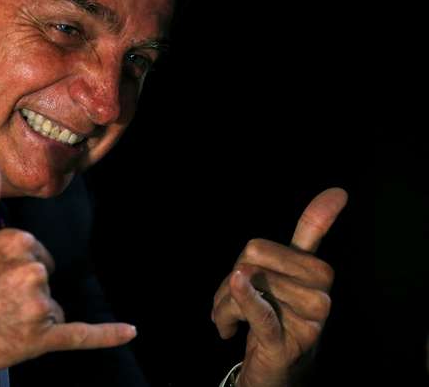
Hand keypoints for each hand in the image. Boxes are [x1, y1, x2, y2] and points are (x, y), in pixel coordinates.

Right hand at [0, 146, 136, 377]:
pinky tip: (129, 332)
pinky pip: (80, 336)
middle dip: (20, 293)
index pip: (35, 256)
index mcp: (20, 242)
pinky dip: (106, 336)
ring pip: (50, 311)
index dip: (10, 269)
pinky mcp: (37, 342)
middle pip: (44, 283)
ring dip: (28, 319)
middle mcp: (33, 272)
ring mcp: (36, 308)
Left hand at [211, 188, 347, 386]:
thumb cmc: (278, 313)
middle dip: (228, 284)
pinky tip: (239, 284)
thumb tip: (337, 192)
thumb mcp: (289, 274)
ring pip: (244, 289)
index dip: (245, 261)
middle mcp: (319, 293)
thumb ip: (310, 233)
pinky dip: (245, 299)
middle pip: (247, 265)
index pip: (260, 248)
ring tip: (230, 322)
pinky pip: (261, 312)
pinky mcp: (290, 341)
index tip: (328, 203)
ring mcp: (308, 319)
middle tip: (232, 304)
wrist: (278, 369)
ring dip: (223, 307)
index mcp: (318, 272)